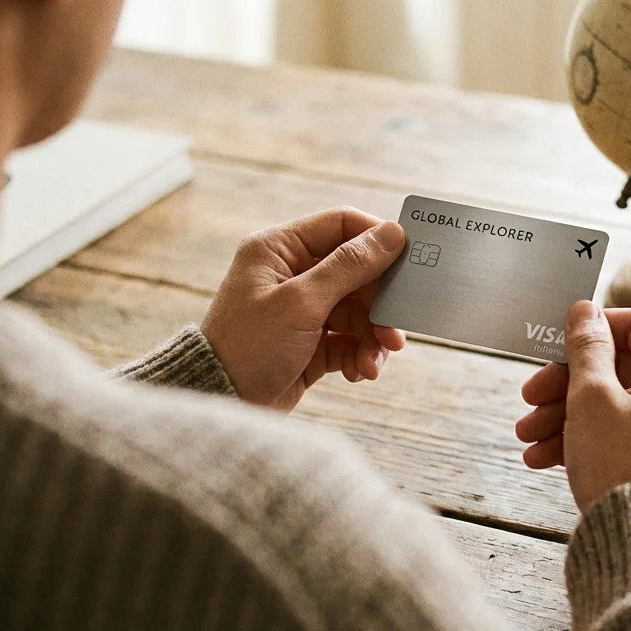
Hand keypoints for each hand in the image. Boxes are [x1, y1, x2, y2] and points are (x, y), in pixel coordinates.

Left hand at [200, 207, 407, 410]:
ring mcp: (300, 310)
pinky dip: (360, 354)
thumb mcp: (302, 302)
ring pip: (357, 311)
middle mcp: (290, 274)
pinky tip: (361, 373)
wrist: (221, 405)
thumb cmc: (248, 347)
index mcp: (278, 249)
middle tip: (396, 326)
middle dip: (379, 303)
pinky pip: (349, 340)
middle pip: (356, 272)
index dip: (377, 239)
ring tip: (376, 360)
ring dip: (373, 335)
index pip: (340, 225)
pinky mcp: (309, 343)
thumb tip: (392, 233)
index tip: (409, 260)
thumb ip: (349, 266)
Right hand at [514, 302, 630, 511]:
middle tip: (529, 398)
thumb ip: (586, 347)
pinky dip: (585, 440)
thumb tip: (585, 309)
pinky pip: (622, 436)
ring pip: (614, 406)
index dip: (593, 327)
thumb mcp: (591, 397)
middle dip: (565, 383)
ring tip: (526, 438)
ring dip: (565, 415)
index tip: (558, 341)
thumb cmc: (622, 466)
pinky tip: (542, 457)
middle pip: (619, 369)